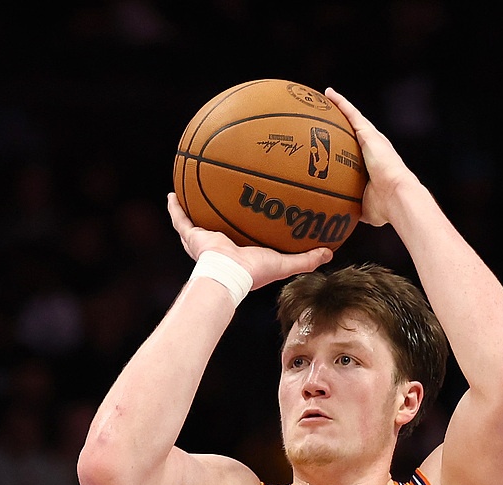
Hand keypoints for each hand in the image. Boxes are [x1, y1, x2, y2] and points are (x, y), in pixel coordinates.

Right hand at [168, 194, 330, 284]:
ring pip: (194, 221)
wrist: (230, 275)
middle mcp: (218, 244)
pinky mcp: (192, 236)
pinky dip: (175, 207)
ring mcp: (203, 239)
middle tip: (218, 196)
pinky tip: (172, 193)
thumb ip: (306, 259)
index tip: (246, 213)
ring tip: (189, 190)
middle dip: (214, 213)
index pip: (240, 236)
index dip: (242, 226)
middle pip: (215, 225)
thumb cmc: (254, 272)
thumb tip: (329, 252)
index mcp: (238, 251)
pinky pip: (181, 219)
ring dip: (191, 208)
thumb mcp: (284, 263)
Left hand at [323, 88, 418, 226]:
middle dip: (342, 121)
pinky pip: (352, 115)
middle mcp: (373, 148)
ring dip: (340, 106)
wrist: (396, 197)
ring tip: (326, 96)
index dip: (346, 143)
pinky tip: (329, 94)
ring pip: (352, 118)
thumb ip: (351, 207)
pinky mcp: (369, 134)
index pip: (355, 150)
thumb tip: (339, 217)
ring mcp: (372, 139)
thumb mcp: (363, 207)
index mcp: (372, 164)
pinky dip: (341, 103)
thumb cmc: (383, 207)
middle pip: (354, 130)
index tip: (335, 139)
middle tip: (327, 112)